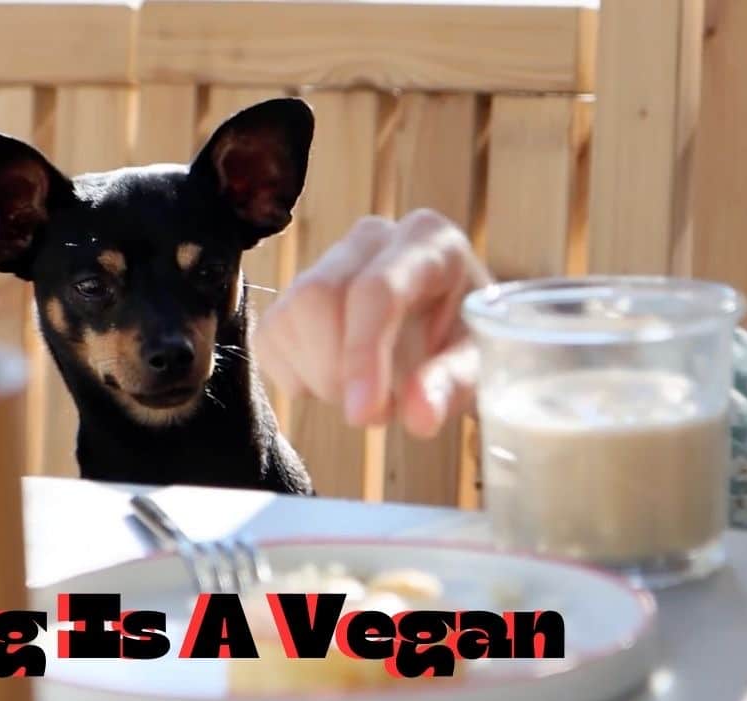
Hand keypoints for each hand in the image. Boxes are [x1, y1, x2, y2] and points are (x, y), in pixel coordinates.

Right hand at [255, 209, 492, 436]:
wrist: (443, 335)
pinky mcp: (291, 292)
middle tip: (375, 411)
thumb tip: (419, 416)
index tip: (362, 413)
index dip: (362, 353)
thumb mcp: (477, 366)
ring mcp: (326, 260)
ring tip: (363, 394)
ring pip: (290, 314)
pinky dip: (297, 377)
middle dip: (338, 369)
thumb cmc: (464, 343)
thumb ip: (451, 386)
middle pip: (319, 296)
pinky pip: (269, 337)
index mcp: (428, 241)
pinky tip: (335, 381)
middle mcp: (373, 237)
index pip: (377, 288)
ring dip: (320, 376)